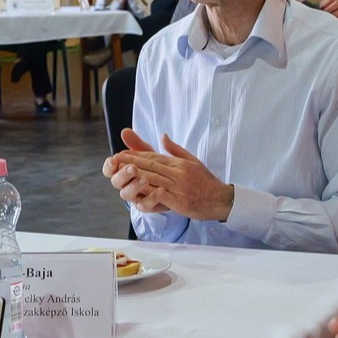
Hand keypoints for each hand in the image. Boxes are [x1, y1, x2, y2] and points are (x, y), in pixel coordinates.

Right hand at [103, 128, 171, 213]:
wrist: (176, 185)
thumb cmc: (157, 168)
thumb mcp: (148, 154)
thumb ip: (136, 144)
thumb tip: (125, 131)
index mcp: (122, 172)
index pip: (109, 170)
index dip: (109, 166)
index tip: (113, 159)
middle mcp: (125, 185)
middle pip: (116, 182)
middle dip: (122, 174)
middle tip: (132, 168)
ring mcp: (135, 197)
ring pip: (127, 195)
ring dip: (134, 186)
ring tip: (145, 178)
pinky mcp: (147, 206)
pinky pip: (145, 206)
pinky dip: (152, 199)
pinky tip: (161, 190)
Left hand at [111, 134, 234, 221]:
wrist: (221, 199)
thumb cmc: (206, 181)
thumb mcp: (192, 161)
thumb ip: (175, 150)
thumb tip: (163, 136)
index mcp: (179, 163)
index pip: (154, 156)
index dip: (137, 155)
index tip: (123, 153)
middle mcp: (178, 172)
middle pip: (151, 165)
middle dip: (132, 162)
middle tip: (116, 160)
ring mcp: (179, 186)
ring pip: (153, 178)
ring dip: (135, 176)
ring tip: (121, 174)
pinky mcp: (180, 201)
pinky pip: (161, 196)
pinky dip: (148, 195)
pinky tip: (136, 196)